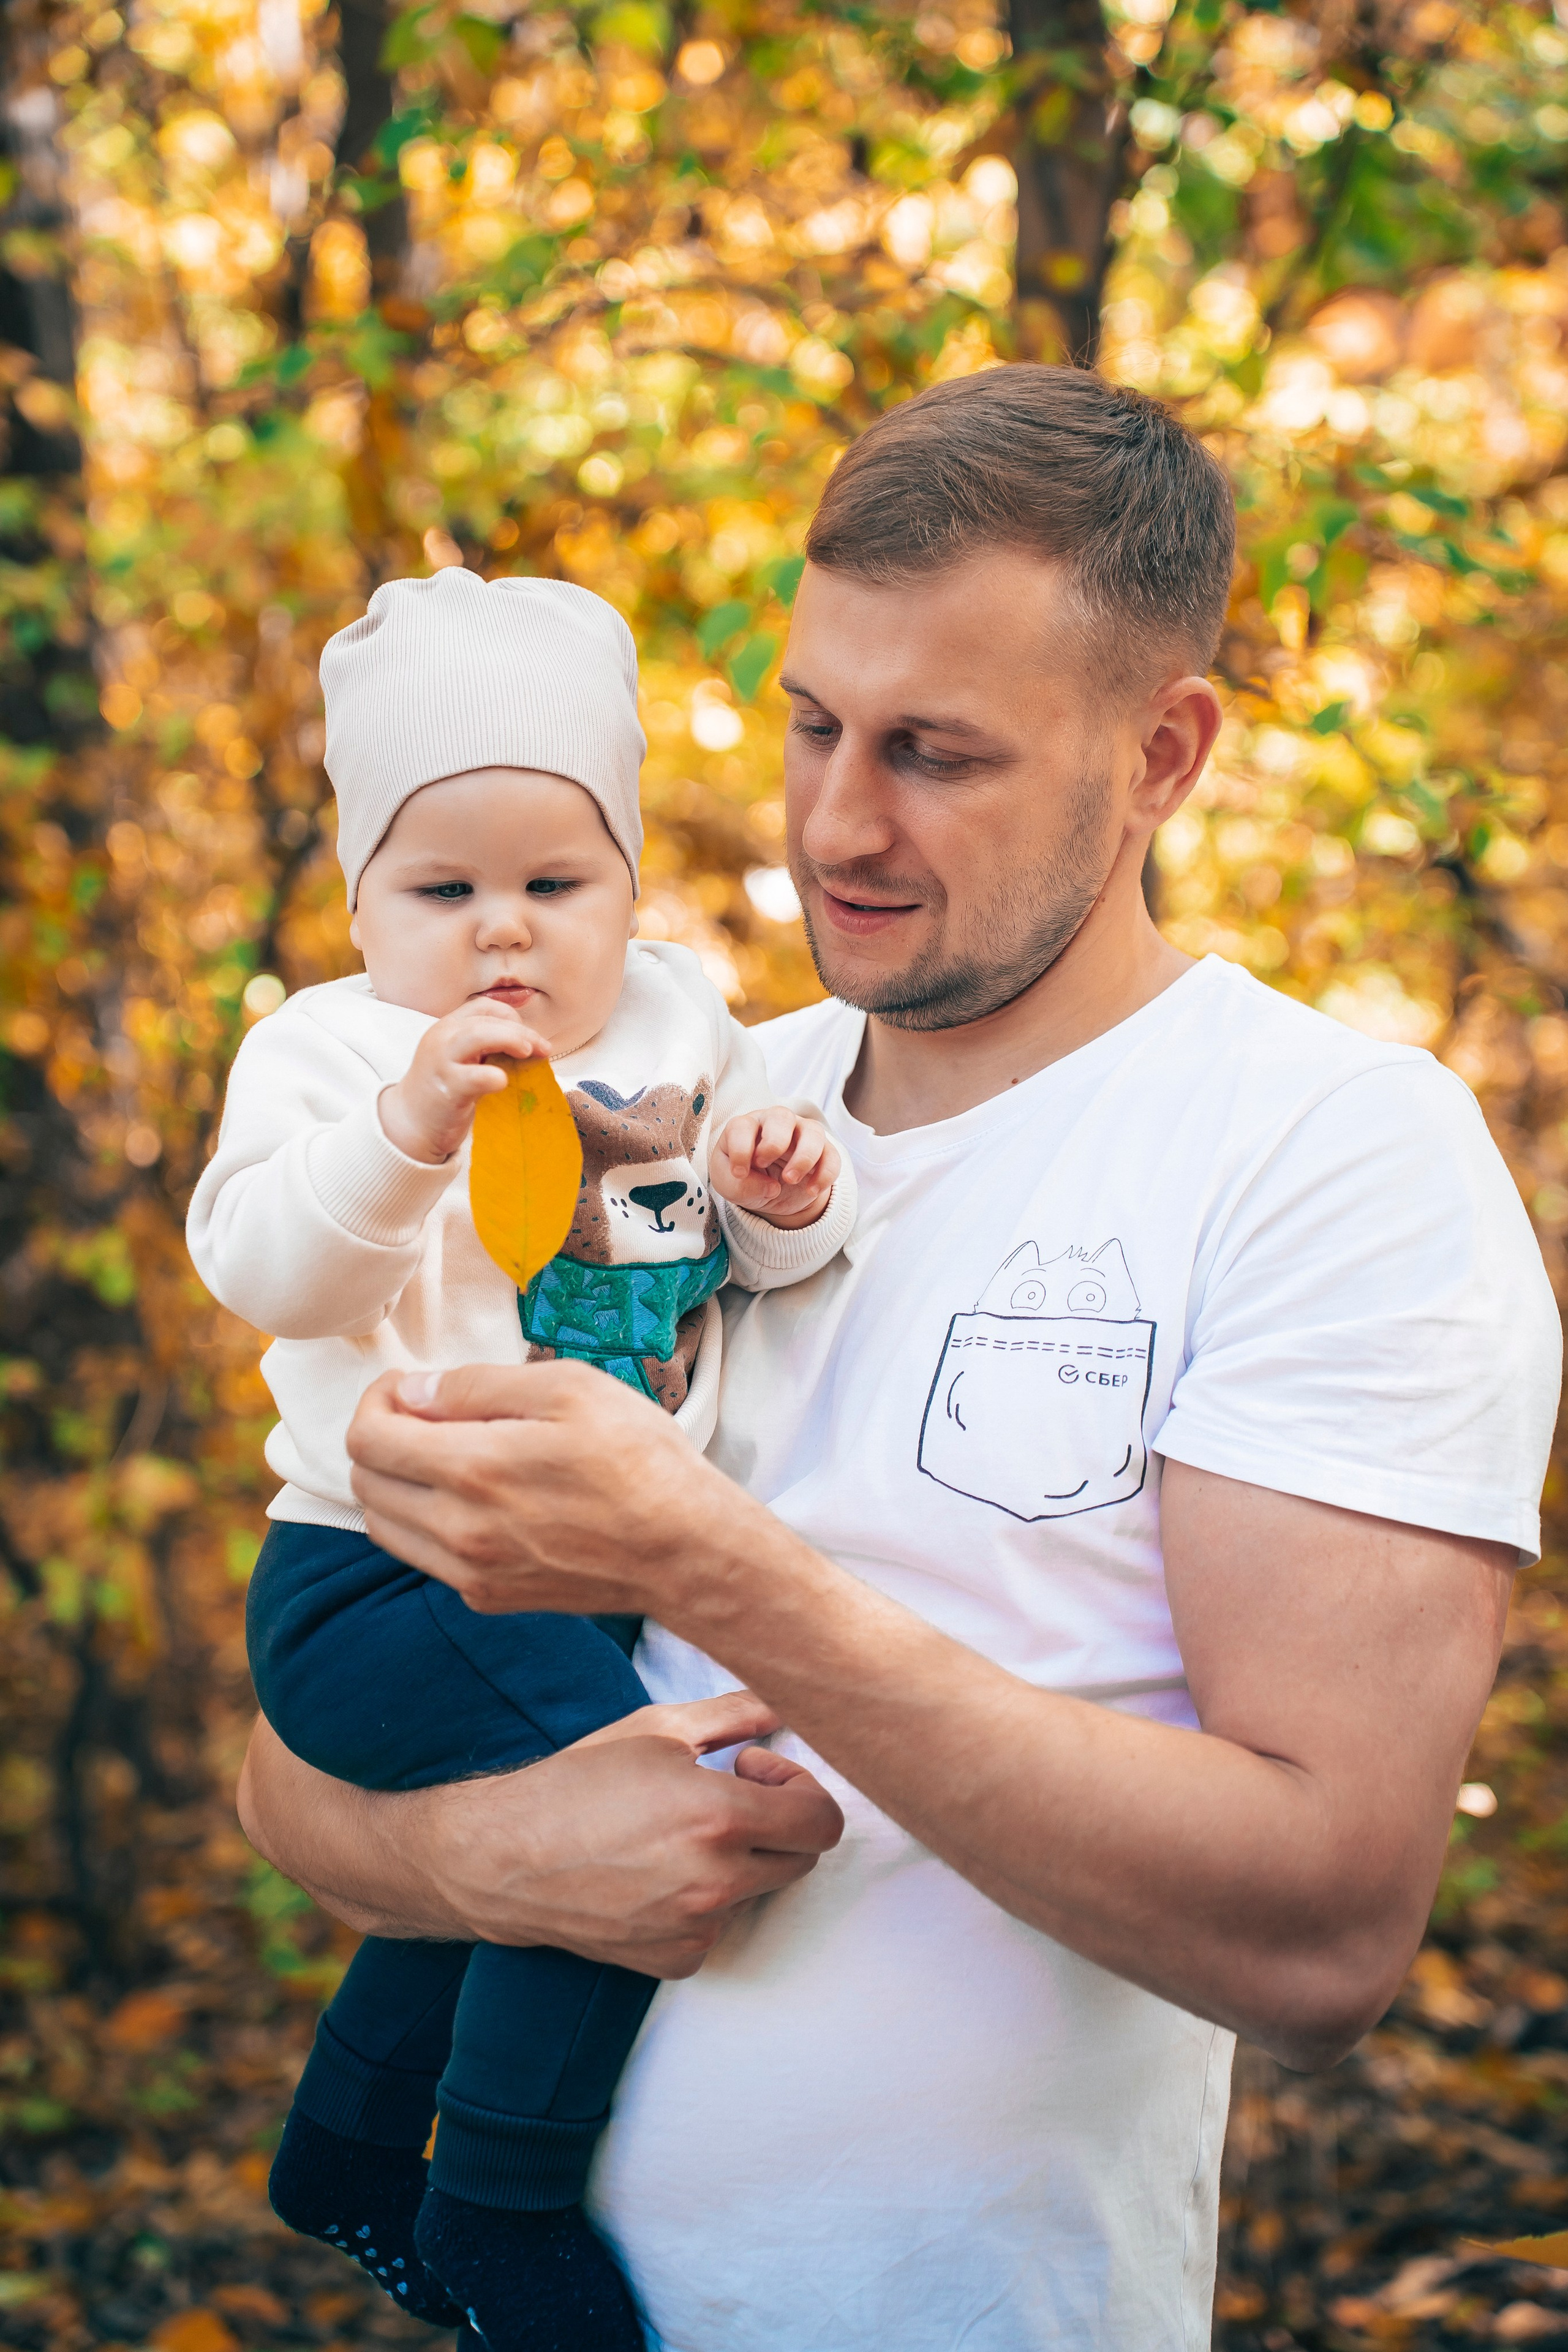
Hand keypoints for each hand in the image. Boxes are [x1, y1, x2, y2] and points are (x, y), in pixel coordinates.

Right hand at [238, 1692, 844, 1974]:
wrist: (502, 1856)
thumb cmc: (576, 1782)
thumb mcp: (656, 1728)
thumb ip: (734, 1713)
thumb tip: (784, 1698)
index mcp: (721, 1817)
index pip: (823, 1820)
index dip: (802, 1788)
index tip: (757, 1770)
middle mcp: (717, 1881)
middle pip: (801, 1858)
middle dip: (778, 1820)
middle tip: (724, 1792)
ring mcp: (696, 1928)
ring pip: (759, 1891)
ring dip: (739, 1860)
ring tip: (678, 1831)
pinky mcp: (675, 1960)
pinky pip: (718, 1928)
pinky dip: (704, 1903)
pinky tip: (655, 1873)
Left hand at [347, 1360, 738, 1615]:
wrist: (686, 1551)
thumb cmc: (639, 1459)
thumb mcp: (570, 1388)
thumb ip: (478, 1386)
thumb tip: (414, 1393)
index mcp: (472, 1468)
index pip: (367, 1440)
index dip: (376, 1401)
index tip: (407, 1387)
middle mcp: (458, 1529)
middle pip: (365, 1483)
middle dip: (380, 1437)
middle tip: (425, 1413)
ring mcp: (470, 1572)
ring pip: (384, 1525)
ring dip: (394, 1483)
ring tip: (443, 1454)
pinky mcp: (488, 1597)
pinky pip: (423, 1556)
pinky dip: (425, 1521)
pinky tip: (473, 1496)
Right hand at [379, 1000, 550, 1163]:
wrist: (411, 1123)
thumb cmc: (445, 1090)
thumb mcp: (463, 1059)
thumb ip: (488, 1047)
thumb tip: (531, 1045)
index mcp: (449, 1027)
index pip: (484, 1007)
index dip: (513, 1018)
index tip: (531, 1039)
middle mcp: (442, 1037)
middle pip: (485, 1019)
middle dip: (521, 1031)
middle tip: (543, 1048)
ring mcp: (441, 1062)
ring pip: (477, 1036)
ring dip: (510, 1040)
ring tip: (527, 1053)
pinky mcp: (446, 1089)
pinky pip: (473, 1077)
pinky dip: (493, 1076)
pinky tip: (503, 1082)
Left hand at [710, 1106, 839, 1227]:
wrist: (771, 1194)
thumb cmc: (746, 1179)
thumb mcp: (730, 1186)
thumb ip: (739, 1186)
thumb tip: (771, 1187)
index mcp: (746, 1127)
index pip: (742, 1126)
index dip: (740, 1149)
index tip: (739, 1173)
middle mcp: (775, 1123)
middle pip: (781, 1116)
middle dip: (774, 1142)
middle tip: (764, 1164)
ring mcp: (802, 1134)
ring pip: (813, 1131)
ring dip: (803, 1157)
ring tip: (791, 1180)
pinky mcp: (823, 1151)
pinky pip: (832, 1156)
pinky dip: (825, 1174)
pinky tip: (811, 1190)